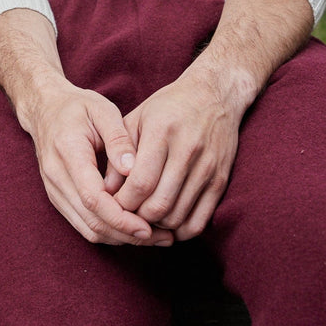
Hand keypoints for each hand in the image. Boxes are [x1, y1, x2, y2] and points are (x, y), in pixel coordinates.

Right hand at [24, 78, 174, 246]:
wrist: (44, 108)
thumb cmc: (76, 107)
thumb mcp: (102, 110)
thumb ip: (118, 138)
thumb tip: (133, 169)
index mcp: (67, 152)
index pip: (93, 198)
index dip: (121, 218)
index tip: (149, 227)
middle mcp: (56, 177)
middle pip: (91, 221)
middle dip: (127, 235)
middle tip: (162, 237)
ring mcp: (54, 190)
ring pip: (87, 228)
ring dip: (121, 238)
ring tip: (154, 236)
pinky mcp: (59, 197)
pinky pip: (83, 224)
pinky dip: (109, 232)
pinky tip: (132, 228)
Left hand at [106, 68, 243, 239]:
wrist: (215, 95)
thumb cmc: (167, 107)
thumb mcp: (136, 119)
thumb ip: (118, 153)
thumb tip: (105, 190)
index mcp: (161, 131)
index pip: (140, 182)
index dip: (122, 202)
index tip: (112, 204)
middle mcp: (187, 150)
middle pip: (158, 204)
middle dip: (137, 218)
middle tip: (126, 216)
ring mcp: (207, 167)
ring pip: (178, 216)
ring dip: (157, 226)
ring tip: (143, 218)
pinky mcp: (221, 181)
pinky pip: (200, 221)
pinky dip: (181, 231)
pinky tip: (167, 223)